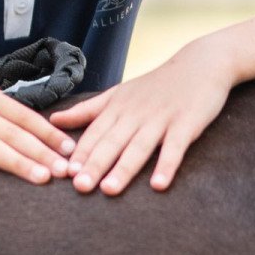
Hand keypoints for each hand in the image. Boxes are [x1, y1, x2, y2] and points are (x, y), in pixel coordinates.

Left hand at [48, 40, 232, 194]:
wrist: (199, 64)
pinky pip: (175, 148)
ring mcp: (161, 118)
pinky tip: (159, 184)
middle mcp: (136, 113)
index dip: (80, 152)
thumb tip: (54, 119)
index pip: (95, 133)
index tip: (63, 172)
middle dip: (95, 164)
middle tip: (79, 187)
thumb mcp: (118, 93)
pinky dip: (167, 165)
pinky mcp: (186, 124)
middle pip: (113, 142)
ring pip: (139, 146)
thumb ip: (88, 109)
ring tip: (109, 190)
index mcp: (118, 107)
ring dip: (124, 168)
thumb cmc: (156, 84)